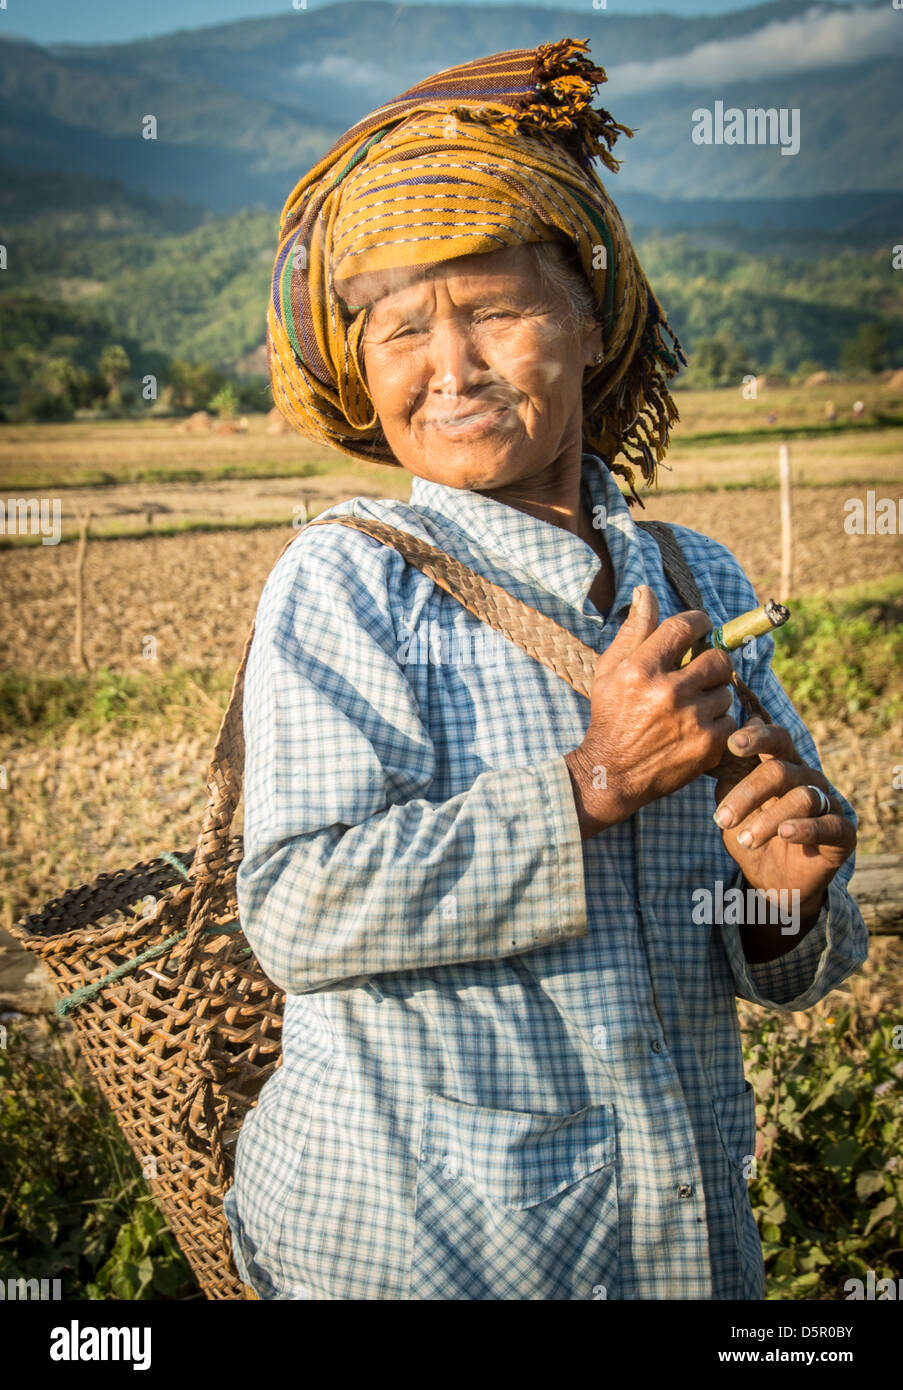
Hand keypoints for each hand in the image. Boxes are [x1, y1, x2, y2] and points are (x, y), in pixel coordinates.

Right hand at [564, 585, 736, 837]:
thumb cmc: (610, 716)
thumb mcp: (610, 670)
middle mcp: (668, 691)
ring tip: (692, 707)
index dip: (700, 622)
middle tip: (700, 673)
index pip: (686, 626)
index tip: (702, 629)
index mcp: (642, 668)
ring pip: (726, 691)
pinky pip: (731, 720)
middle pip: (718, 658)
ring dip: (714, 696)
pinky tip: (697, 729)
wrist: (611, 773)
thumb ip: (633, 630)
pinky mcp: (707, 745)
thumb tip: (646, 590)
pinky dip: (718, 724)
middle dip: (711, 663)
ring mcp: (691, 719)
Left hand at [712, 717, 855, 920]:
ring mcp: (829, 805)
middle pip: (781, 771)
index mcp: (784, 765)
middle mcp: (809, 779)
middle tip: (722, 819)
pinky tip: (785, 833)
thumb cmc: (753, 837)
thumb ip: (726, 784)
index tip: (733, 743)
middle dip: (748, 793)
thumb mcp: (732, 811)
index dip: (757, 736)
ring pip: (803, 798)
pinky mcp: (843, 834)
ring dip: (769, 820)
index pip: (776, 739)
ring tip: (745, 840)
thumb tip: (716, 758)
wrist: (775, 882)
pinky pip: (830, 825)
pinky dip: (806, 828)